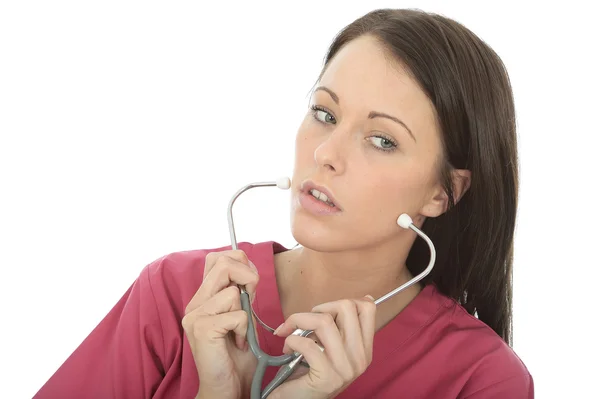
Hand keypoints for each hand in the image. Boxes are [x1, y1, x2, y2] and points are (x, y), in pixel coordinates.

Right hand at [182, 250, 258, 398]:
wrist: (226, 388)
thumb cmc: (236, 356)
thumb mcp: (242, 317)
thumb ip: (241, 295)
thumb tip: (250, 271)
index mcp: (203, 297)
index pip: (218, 257)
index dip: (241, 262)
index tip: (250, 285)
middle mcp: (194, 303)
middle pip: (224, 263)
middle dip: (248, 277)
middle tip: (250, 301)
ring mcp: (195, 316)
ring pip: (232, 292)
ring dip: (246, 312)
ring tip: (240, 331)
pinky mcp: (202, 329)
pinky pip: (237, 315)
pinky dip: (244, 329)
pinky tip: (238, 343)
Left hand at [270, 296, 375, 398]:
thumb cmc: (310, 373)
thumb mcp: (334, 348)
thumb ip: (343, 327)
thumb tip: (365, 297)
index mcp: (364, 349)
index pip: (368, 309)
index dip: (343, 301)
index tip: (324, 313)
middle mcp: (360, 358)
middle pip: (346, 308)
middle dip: (319, 308)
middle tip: (305, 322)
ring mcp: (345, 368)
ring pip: (324, 321)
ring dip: (299, 321)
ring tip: (291, 334)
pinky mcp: (326, 377)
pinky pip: (307, 343)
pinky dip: (290, 340)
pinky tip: (287, 349)